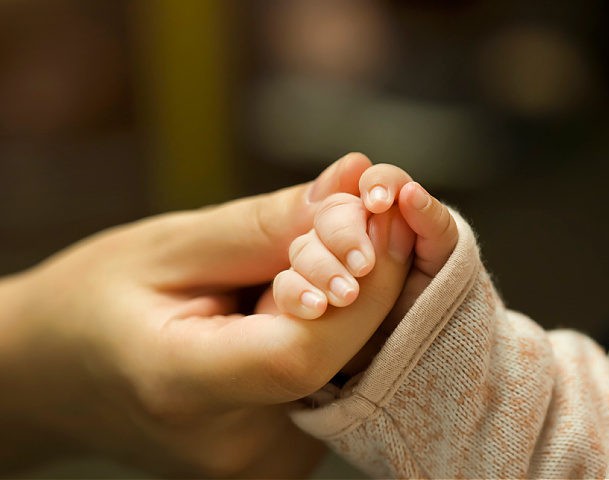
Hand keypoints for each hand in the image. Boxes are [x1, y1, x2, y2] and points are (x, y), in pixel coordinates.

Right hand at [0, 153, 412, 476]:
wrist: (54, 379)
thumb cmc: (93, 302)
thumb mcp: (169, 245)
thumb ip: (267, 223)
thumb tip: (355, 182)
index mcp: (181, 392)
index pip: (301, 352)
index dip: (361, 282)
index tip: (377, 216)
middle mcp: (233, 447)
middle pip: (341, 363)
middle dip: (369, 281)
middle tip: (355, 219)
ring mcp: (261, 462)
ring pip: (350, 373)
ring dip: (355, 304)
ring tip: (315, 258)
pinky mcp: (278, 456)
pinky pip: (335, 385)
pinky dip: (338, 332)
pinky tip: (307, 298)